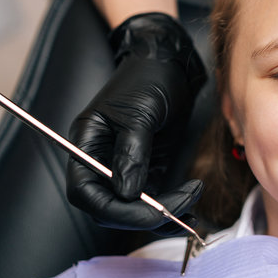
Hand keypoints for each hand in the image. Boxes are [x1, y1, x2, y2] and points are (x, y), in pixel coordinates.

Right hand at [67, 12, 206, 228]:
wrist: (169, 60)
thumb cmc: (148, 76)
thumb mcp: (139, 113)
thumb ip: (132, 153)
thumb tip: (128, 193)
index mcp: (86, 144)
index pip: (86, 192)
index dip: (115, 210)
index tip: (151, 212)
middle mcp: (100, 160)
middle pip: (109, 206)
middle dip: (143, 215)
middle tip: (178, 211)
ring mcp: (124, 166)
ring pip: (133, 208)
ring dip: (160, 218)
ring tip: (190, 216)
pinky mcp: (147, 167)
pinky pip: (152, 197)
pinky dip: (170, 207)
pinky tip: (189, 210)